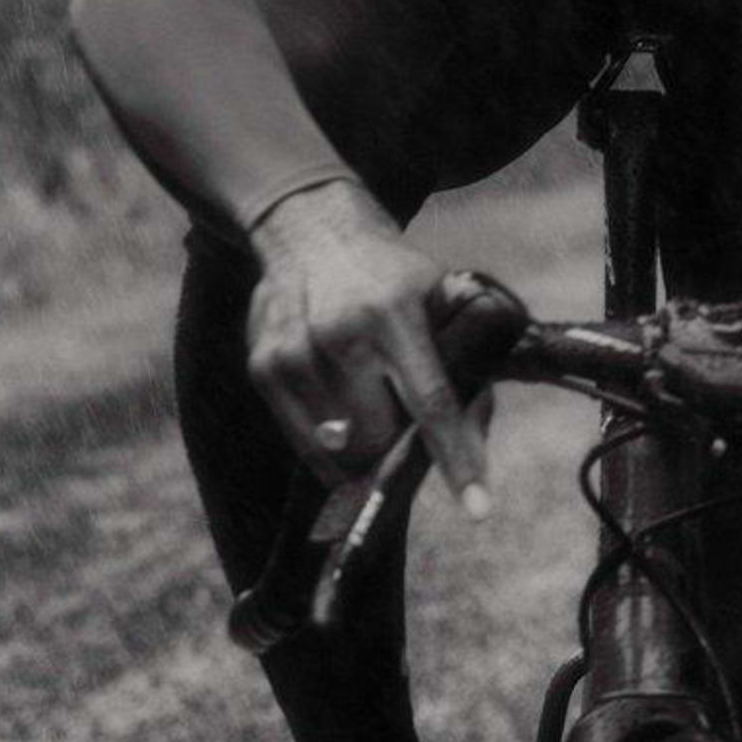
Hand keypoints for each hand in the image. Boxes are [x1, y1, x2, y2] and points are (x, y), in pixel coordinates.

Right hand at [245, 179, 489, 516]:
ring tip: (371, 401)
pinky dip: (333, 448)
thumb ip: (467, 366)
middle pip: (380, 438)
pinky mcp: (263, 368)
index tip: (478, 510)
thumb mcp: (444, 300)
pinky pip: (306, 445)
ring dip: (366, 448)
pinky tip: (343, 409)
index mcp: (397, 313)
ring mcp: (294, 351)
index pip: (431, 400)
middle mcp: (341, 333)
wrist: (312, 232)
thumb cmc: (396, 280)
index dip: (456, 457)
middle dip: (401, 446)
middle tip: (407, 421)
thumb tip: (470, 442)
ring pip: (342, 450)